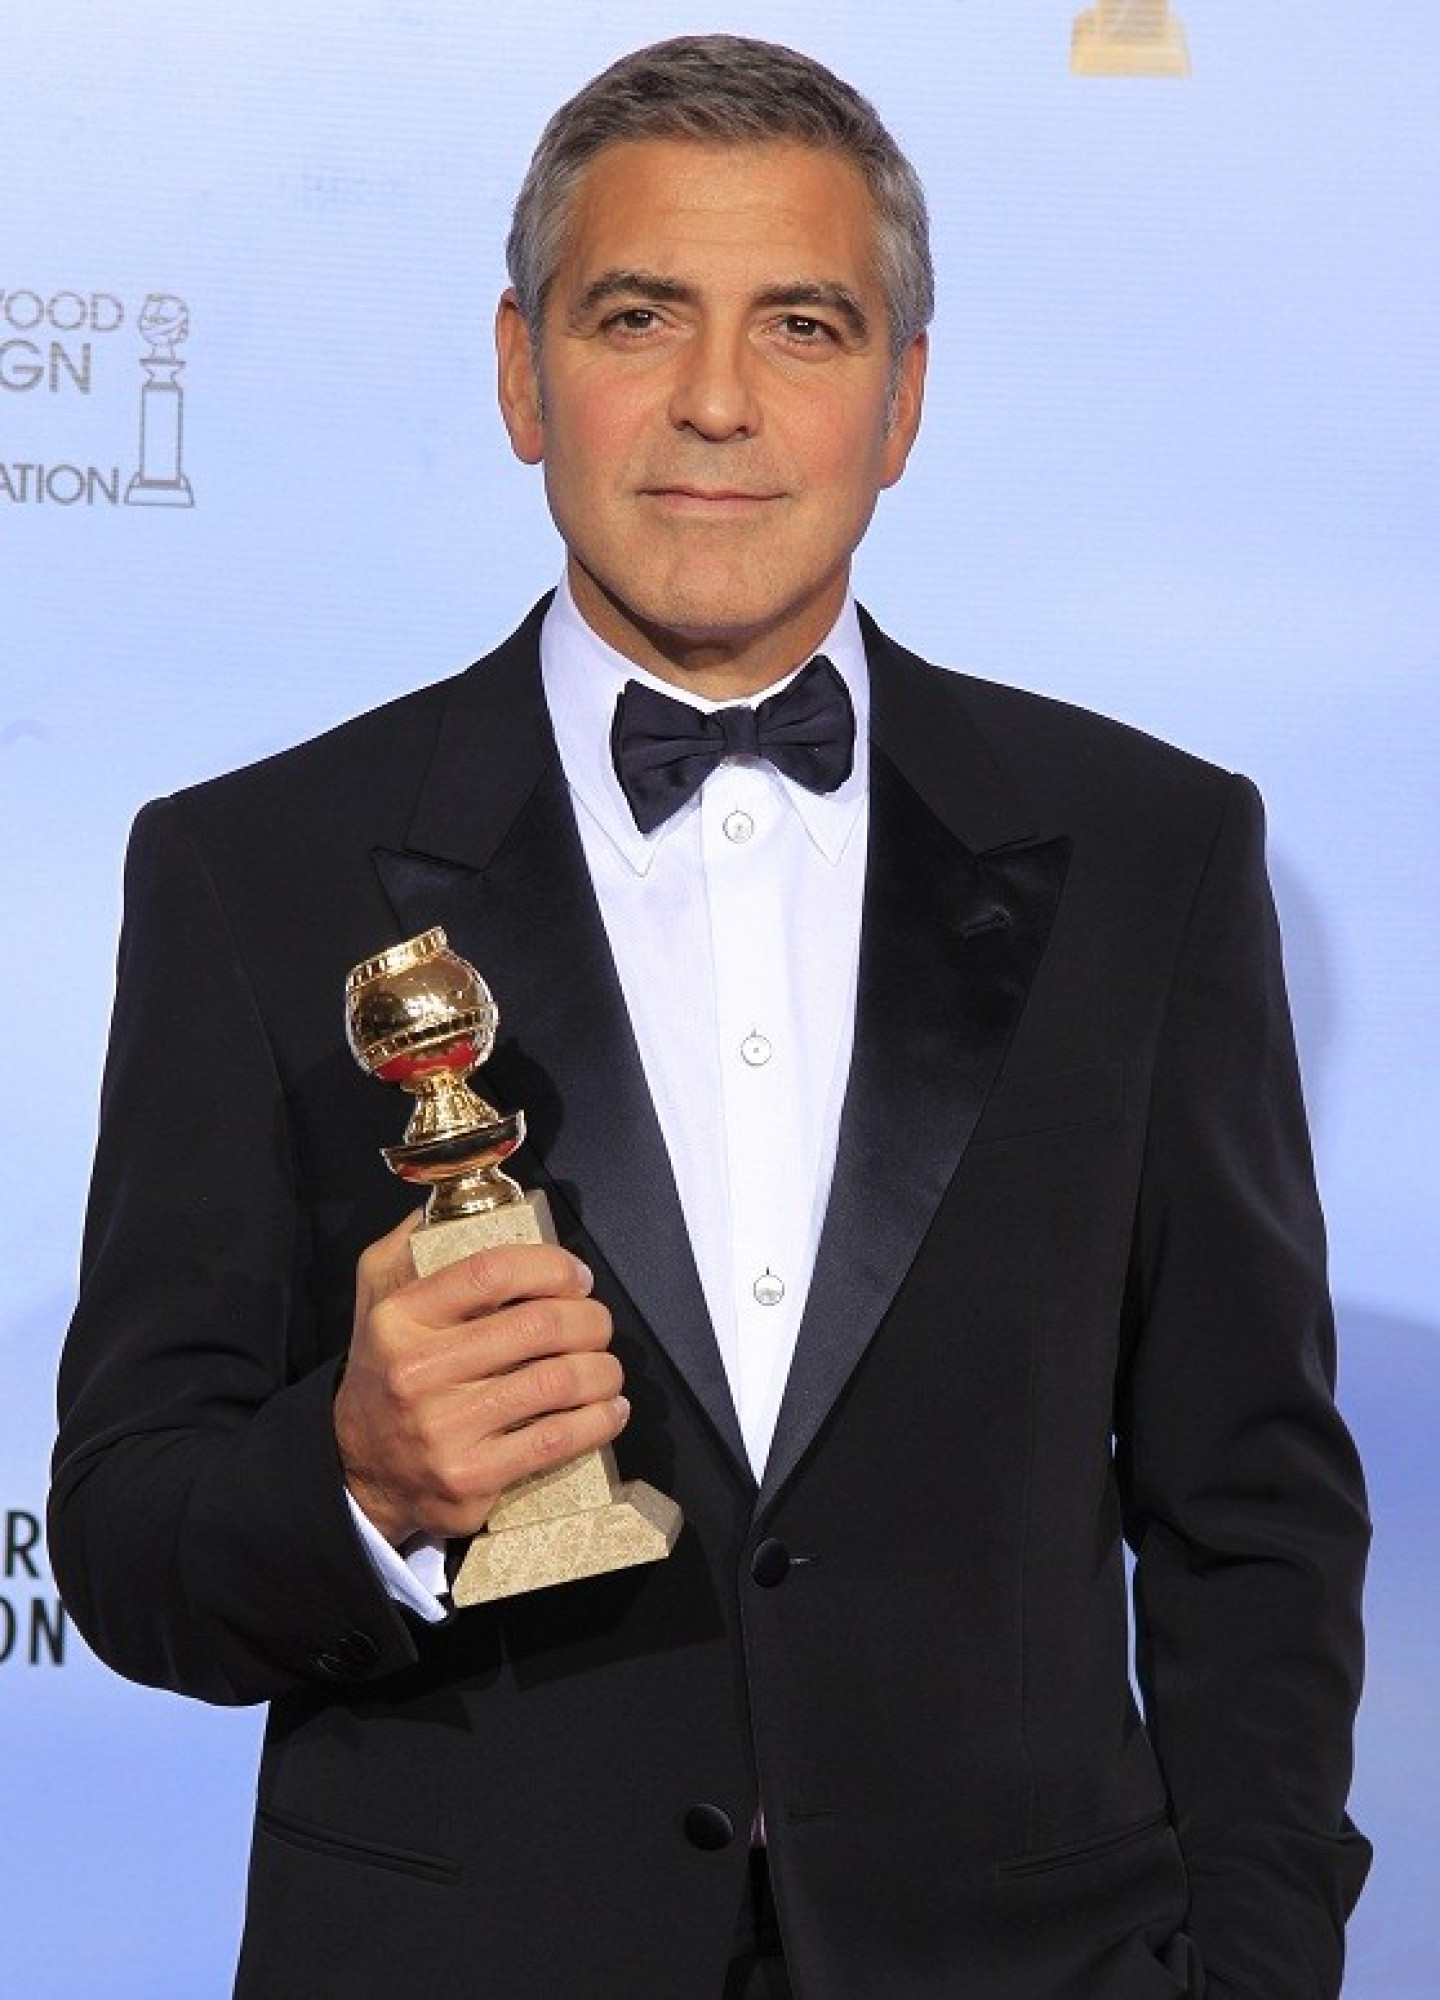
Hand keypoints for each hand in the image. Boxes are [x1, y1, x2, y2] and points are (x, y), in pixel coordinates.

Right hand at [334, 1213, 628, 1547]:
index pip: (492, 1272)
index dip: (552, 1267)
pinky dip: (598, 1421)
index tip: (577, 1276)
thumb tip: (442, 1206)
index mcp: (400, 1319)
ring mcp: (443, 1430)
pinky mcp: (469, 1478)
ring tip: (607, 1368)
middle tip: (598, 1324)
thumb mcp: (375, 1300)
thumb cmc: (386, 1375)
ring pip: (557, 1382)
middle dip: (590, 1320)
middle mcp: (417, 1372)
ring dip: (602, 1370)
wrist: (358, 1469)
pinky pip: (556, 1441)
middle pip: (539, 1326)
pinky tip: (608, 1410)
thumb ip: (406, 1249)